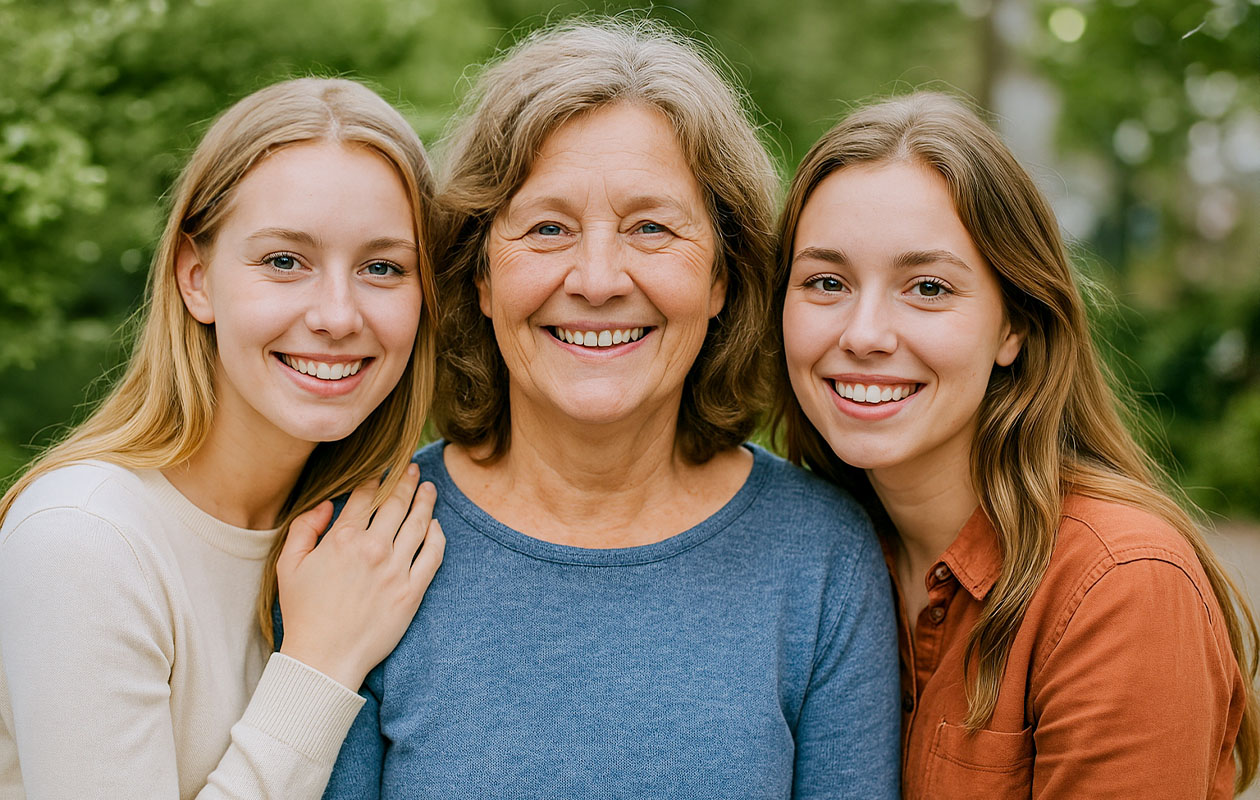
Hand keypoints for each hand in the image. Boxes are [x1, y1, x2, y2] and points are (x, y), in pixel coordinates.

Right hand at [276, 463, 444, 688]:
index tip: (383, 471)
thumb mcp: (289, 565)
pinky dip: (437, 535)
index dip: (376, 479)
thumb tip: (325, 504)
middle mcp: (373, 549)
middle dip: (406, 481)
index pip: (366, 496)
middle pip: (397, 503)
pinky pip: (433, 555)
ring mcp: (395, 570)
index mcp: (342, 539)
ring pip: (419, 523)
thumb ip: (304, 528)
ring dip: (425, 501)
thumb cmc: (303, 613)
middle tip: (413, 469)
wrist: (324, 658)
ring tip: (429, 488)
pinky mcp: (412, 591)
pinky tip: (436, 525)